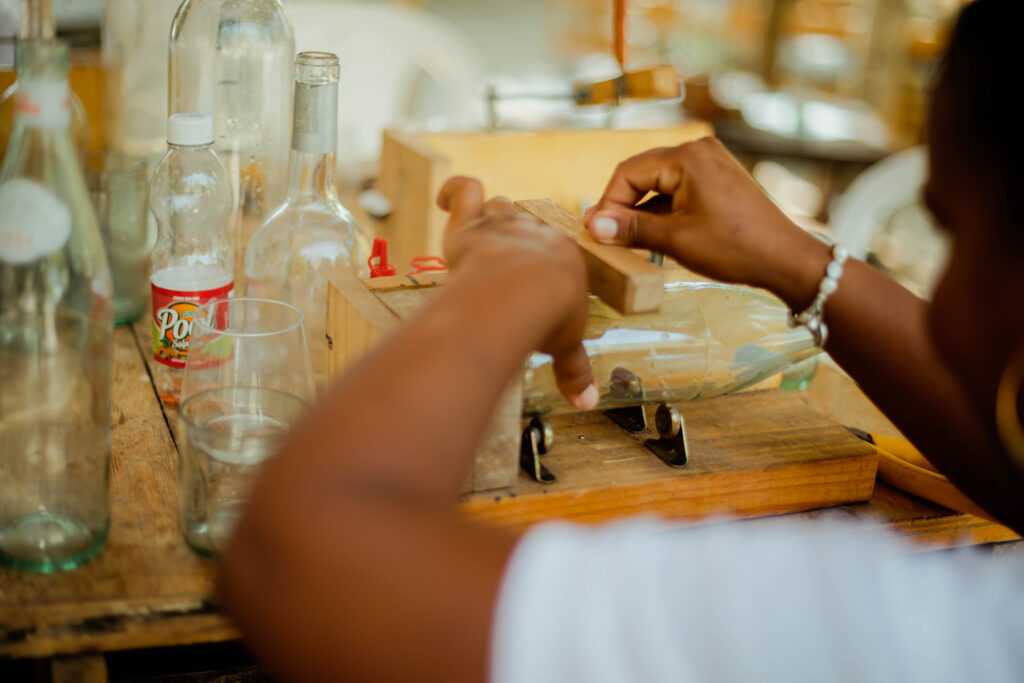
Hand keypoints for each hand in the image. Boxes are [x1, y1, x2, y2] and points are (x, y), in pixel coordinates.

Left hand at [437, 177, 597, 409]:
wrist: (521, 295)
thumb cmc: (549, 318)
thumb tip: (588, 404)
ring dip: (491, 217)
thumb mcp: (566, 346)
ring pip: (499, 206)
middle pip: (527, 225)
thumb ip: (574, 371)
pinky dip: (454, 192)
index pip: (556, 251)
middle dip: (520, 241)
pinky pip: (464, 191)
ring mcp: (503, 225)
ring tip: (481, 232)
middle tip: (510, 264)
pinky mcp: (472, 225)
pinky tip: (446, 200)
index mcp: (565, 256)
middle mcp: (536, 232)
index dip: (546, 265)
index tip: (540, 281)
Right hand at [585, 137, 828, 308]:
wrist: (785, 259)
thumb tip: (594, 226)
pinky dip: (662, 210)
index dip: (607, 203)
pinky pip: (677, 189)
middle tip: (606, 237)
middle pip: (642, 174)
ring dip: (641, 210)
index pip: (628, 173)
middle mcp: (698, 150)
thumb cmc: (735, 247)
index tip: (596, 233)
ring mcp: (710, 162)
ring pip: (658, 183)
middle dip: (622, 205)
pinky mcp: (718, 178)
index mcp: (687, 157)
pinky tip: (654, 234)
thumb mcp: (675, 240)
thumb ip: (631, 228)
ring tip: (627, 240)